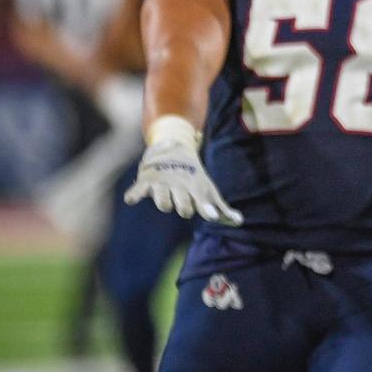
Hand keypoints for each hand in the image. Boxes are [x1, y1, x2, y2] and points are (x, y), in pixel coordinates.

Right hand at [124, 138, 242, 225]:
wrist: (176, 148)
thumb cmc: (194, 178)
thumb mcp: (208, 190)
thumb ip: (221, 209)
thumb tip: (240, 222)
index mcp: (196, 187)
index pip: (202, 200)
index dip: (207, 208)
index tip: (213, 216)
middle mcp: (180, 185)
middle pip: (182, 202)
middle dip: (184, 207)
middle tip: (186, 210)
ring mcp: (163, 183)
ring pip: (162, 199)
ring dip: (163, 202)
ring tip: (165, 204)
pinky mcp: (146, 181)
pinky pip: (138, 189)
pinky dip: (135, 193)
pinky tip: (131, 199)